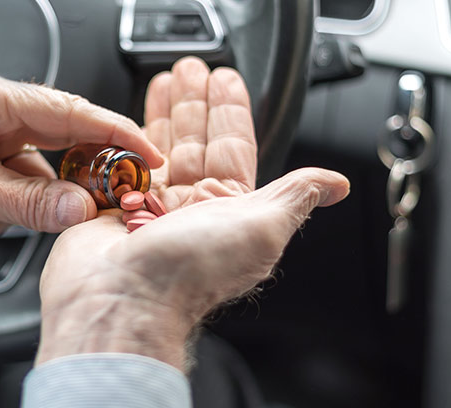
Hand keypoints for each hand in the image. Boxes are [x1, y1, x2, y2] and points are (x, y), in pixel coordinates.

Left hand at [0, 71, 162, 254]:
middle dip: (62, 182)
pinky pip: (12, 193)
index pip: (71, 112)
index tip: (148, 155)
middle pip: (58, 145)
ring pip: (36, 178)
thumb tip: (81, 207)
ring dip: (16, 206)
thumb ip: (30, 202)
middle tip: (90, 204)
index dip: (116, 134)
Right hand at [35, 57, 349, 369]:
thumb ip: (296, 195)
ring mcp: (150, 210)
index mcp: (230, 211)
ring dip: (162, 113)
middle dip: (195, 104)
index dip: (232, 112)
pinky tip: (126, 120)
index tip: (226, 81)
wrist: (124, 298)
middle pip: (195, 142)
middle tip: (192, 70)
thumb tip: (337, 184)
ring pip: (158, 150)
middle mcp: (191, 210)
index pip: (234, 148)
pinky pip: (121, 168)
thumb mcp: (264, 225)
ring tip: (163, 82)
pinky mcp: (113, 211)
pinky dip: (123, 140)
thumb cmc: (192, 271)